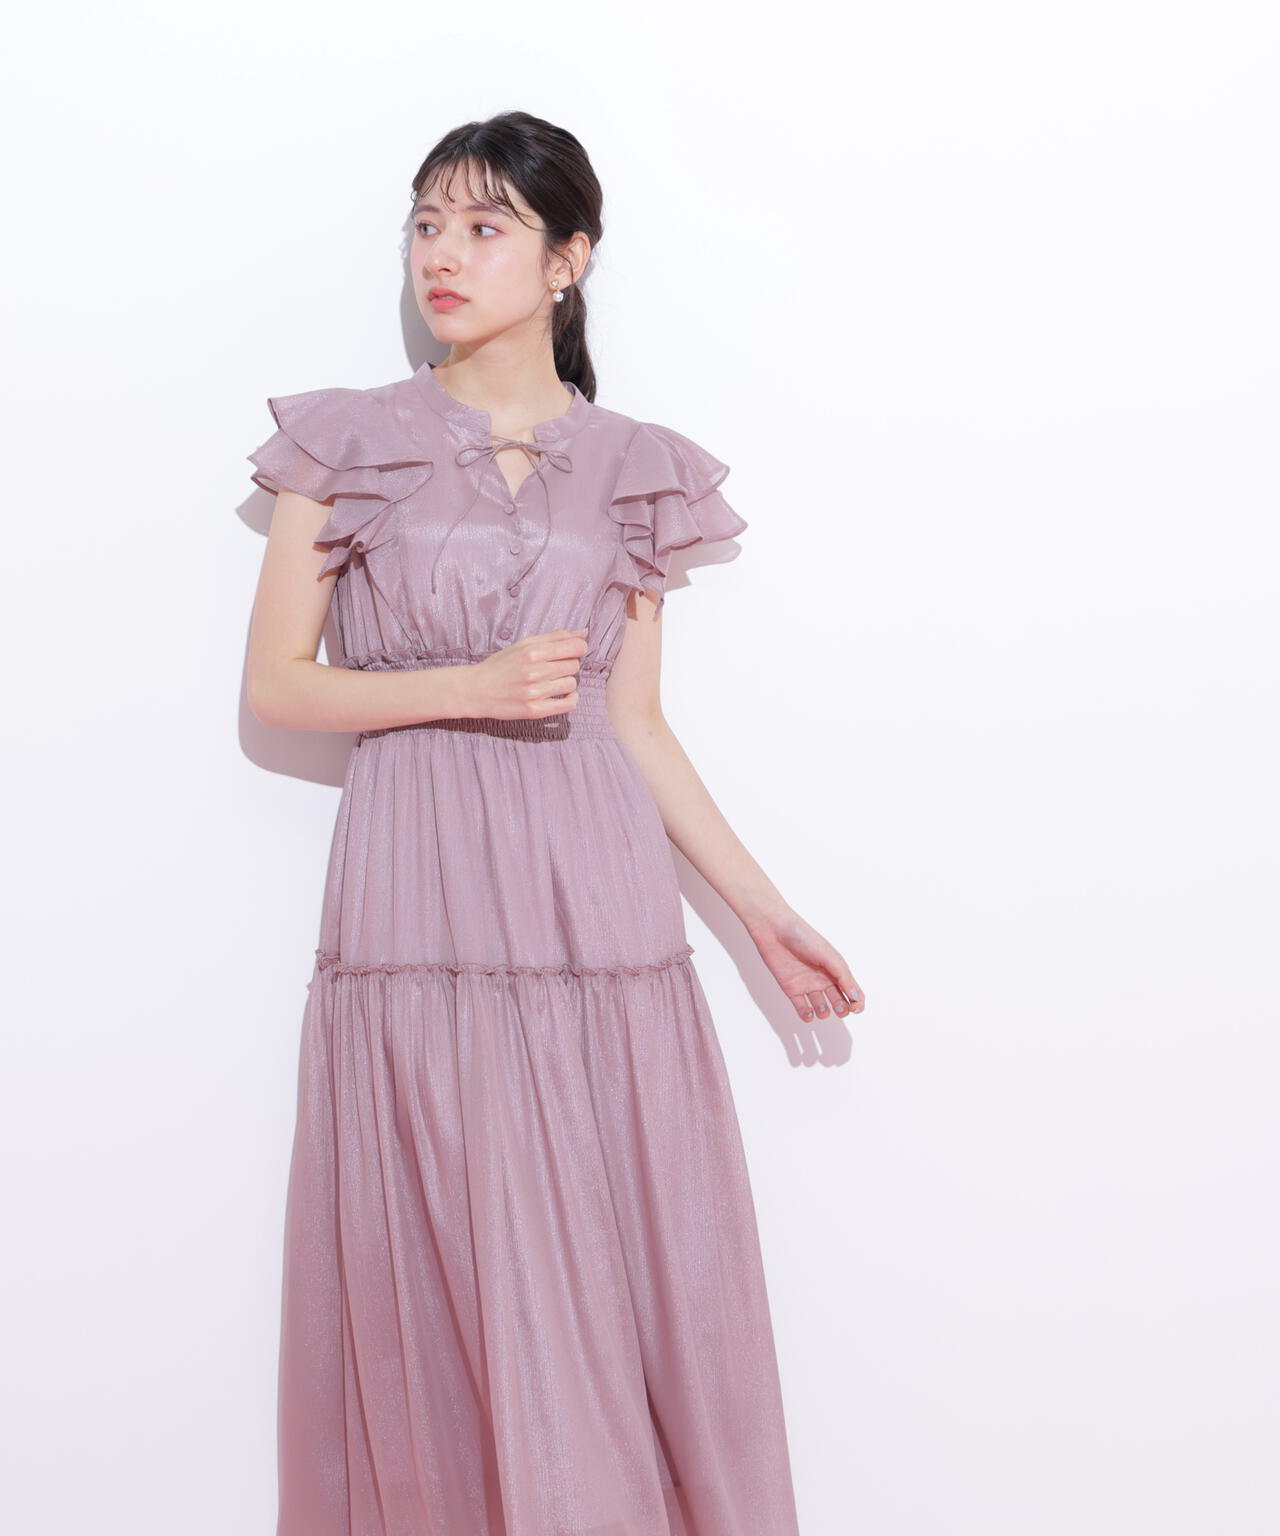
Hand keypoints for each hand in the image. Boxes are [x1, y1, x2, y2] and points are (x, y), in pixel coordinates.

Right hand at [454, 629, 589, 719]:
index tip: (572, 652)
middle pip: (574, 666)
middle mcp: (535, 671)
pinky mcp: (535, 710)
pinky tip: (561, 695)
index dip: (578, 649)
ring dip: (565, 683)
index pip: (575, 647)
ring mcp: (535, 692)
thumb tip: (584, 633)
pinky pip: (568, 705)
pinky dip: (570, 700)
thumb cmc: (501, 665)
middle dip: (568, 665)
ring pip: (571, 684)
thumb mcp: (524, 644)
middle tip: (553, 668)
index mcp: (533, 652)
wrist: (476, 690)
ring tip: (551, 682)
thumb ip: (554, 637)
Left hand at [746, 908, 864, 1022]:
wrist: (774, 931)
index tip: (855, 1008)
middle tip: (839, 1009)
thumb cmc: (803, 937)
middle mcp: (823, 978)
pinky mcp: (791, 988)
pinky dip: (807, 1015)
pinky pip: (801, 1007)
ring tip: (822, 1009)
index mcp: (835, 969)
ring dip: (824, 1012)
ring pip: (821, 1006)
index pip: (852, 990)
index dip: (857, 1002)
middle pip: (838, 1000)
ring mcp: (807, 984)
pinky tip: (809, 1014)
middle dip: (841, 1009)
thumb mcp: (828, 955)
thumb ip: (842, 976)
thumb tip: (856, 996)